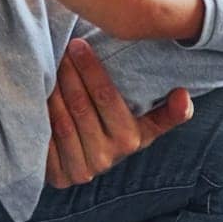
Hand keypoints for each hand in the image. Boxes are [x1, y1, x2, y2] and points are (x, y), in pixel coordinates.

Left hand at [45, 39, 192, 187]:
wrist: (92, 164)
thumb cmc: (120, 132)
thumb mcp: (147, 124)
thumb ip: (170, 112)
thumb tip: (183, 95)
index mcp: (131, 140)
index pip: (106, 97)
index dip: (91, 69)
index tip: (79, 44)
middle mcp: (107, 158)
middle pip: (81, 107)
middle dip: (69, 73)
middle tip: (60, 49)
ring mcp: (82, 170)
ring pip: (62, 121)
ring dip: (53, 90)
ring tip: (49, 65)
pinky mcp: (59, 177)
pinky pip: (46, 140)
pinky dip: (41, 115)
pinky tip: (38, 94)